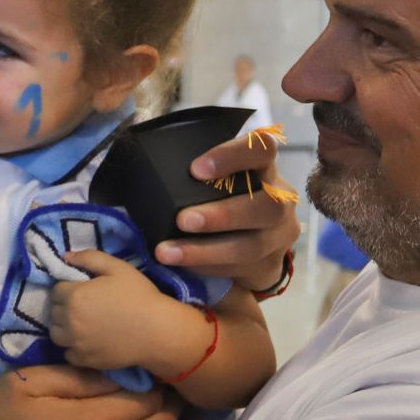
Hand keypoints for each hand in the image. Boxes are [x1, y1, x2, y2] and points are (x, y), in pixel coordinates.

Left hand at [49, 251, 170, 370]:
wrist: (157, 331)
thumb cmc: (140, 296)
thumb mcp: (118, 268)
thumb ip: (89, 258)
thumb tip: (66, 257)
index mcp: (75, 296)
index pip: (56, 291)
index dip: (67, 289)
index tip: (80, 291)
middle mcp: (69, 320)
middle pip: (53, 313)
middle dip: (64, 308)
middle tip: (82, 307)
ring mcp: (76, 343)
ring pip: (56, 334)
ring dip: (64, 328)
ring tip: (80, 325)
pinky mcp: (84, 360)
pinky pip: (68, 354)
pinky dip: (73, 348)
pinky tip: (87, 342)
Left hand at [156, 134, 300, 288]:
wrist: (255, 241)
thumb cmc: (225, 198)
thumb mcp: (220, 179)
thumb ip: (198, 173)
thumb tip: (137, 164)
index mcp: (265, 167)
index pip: (262, 149)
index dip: (232, 157)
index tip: (195, 169)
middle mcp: (281, 199)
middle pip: (266, 205)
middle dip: (222, 215)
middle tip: (182, 220)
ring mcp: (280, 235)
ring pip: (251, 245)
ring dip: (206, 250)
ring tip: (168, 252)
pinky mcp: (271, 265)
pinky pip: (241, 270)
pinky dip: (207, 268)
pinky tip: (182, 266)